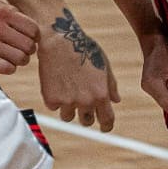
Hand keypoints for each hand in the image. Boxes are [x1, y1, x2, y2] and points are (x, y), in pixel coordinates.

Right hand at [0, 0, 38, 74]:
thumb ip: (15, 15)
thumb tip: (36, 32)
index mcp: (3, 12)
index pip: (33, 29)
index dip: (34, 36)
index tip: (29, 38)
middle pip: (29, 46)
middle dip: (28, 49)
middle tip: (21, 48)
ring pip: (21, 58)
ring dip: (19, 59)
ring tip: (12, 55)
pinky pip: (8, 68)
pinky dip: (9, 67)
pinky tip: (3, 61)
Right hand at [38, 8, 119, 130]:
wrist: (59, 40)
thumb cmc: (84, 48)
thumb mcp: (104, 64)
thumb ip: (111, 85)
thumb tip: (115, 101)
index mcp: (101, 94)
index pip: (107, 121)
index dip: (106, 126)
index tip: (104, 127)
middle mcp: (86, 101)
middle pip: (86, 122)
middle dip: (86, 115)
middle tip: (81, 102)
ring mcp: (67, 101)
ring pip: (68, 116)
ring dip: (68, 107)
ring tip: (67, 88)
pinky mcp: (51, 99)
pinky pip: (54, 107)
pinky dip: (54, 98)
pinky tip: (56, 82)